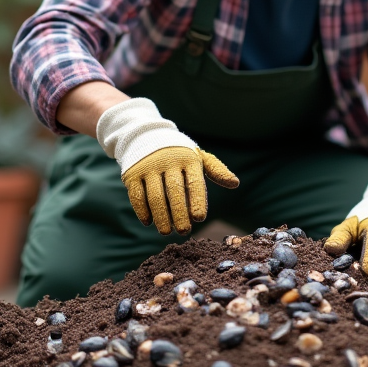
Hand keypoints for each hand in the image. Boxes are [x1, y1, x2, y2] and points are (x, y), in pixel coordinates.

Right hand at [97, 98, 238, 233]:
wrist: (146, 135)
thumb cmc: (179, 153)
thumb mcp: (198, 157)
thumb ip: (216, 170)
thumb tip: (235, 184)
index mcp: (188, 158)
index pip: (194, 182)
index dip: (197, 201)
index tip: (200, 218)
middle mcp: (168, 161)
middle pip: (174, 192)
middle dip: (179, 213)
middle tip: (184, 231)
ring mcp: (148, 167)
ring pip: (155, 196)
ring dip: (161, 216)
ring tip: (166, 231)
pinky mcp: (132, 173)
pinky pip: (137, 195)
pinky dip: (142, 210)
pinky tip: (148, 222)